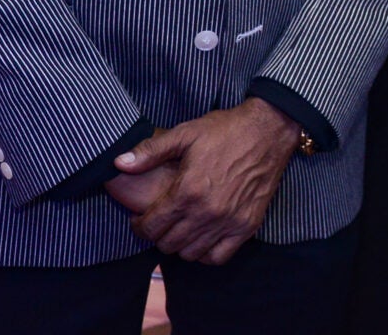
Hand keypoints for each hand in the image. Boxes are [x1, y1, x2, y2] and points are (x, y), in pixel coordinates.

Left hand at [114, 97, 299, 263]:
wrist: (268, 131)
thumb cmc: (225, 130)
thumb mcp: (185, 133)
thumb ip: (150, 151)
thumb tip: (118, 163)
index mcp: (187, 191)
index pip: (151, 227)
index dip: (139, 226)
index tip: (139, 219)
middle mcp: (206, 212)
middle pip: (168, 244)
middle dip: (157, 235)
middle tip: (158, 223)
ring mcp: (228, 222)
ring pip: (190, 253)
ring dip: (179, 245)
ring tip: (178, 229)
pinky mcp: (247, 226)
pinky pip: (218, 257)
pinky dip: (205, 254)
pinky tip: (201, 239)